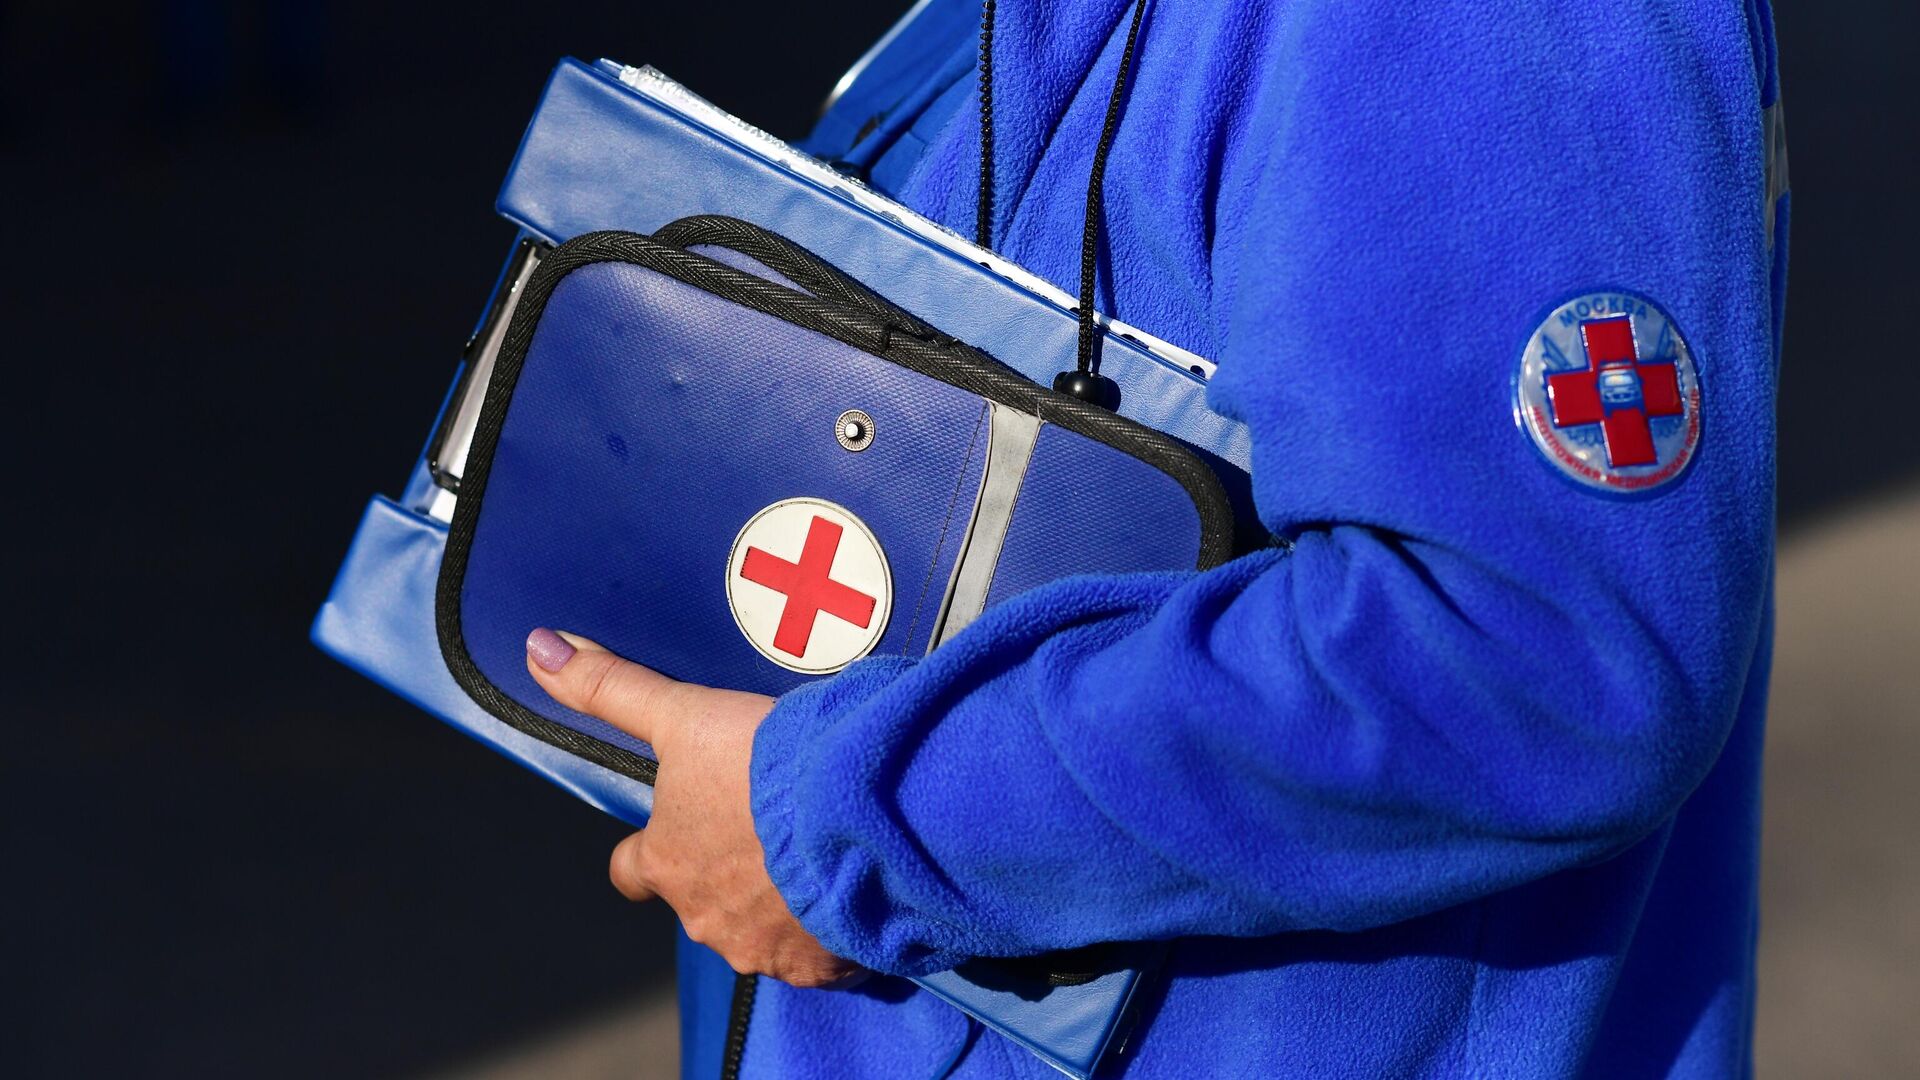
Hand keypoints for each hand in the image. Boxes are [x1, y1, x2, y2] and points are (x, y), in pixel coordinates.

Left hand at [525, 627, 862, 988]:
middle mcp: (704, 916)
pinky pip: (817, 956)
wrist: (856, 811)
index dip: (650, 848)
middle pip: (700, 900)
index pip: (632, 870)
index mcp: (666, 862)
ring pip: (758, 929)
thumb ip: (611, 689)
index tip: (676, 830)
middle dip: (726, 873)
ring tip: (814, 852)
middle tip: (764, 829)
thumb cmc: (765, 766)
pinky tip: (852, 887)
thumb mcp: (683, 714)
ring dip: (778, 901)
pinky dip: (828, 929)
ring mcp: (761, 946)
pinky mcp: (818, 966)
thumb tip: (541, 648)